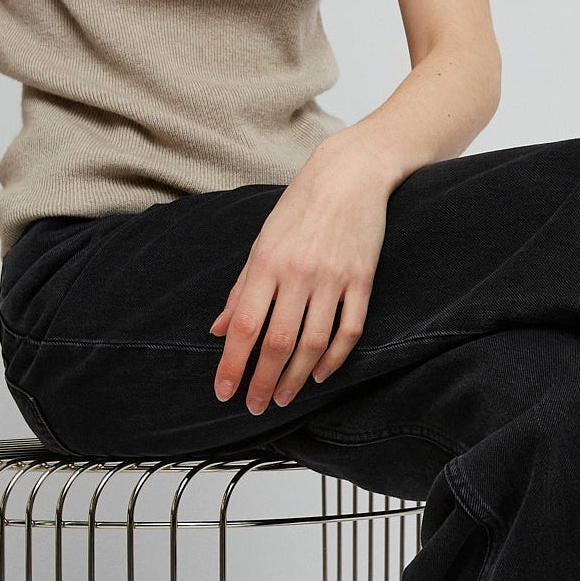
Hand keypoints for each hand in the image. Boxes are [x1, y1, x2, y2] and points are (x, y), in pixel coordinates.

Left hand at [210, 133, 393, 415]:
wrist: (350, 174)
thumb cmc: (301, 207)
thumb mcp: (262, 242)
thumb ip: (241, 290)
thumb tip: (218, 329)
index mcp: (266, 263)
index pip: (244, 326)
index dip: (232, 364)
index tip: (224, 393)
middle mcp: (298, 274)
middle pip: (278, 342)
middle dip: (264, 380)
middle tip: (256, 406)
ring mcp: (333, 279)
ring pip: (313, 343)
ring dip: (297, 377)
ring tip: (284, 398)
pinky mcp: (362, 281)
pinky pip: (349, 330)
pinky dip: (335, 358)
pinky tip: (320, 375)